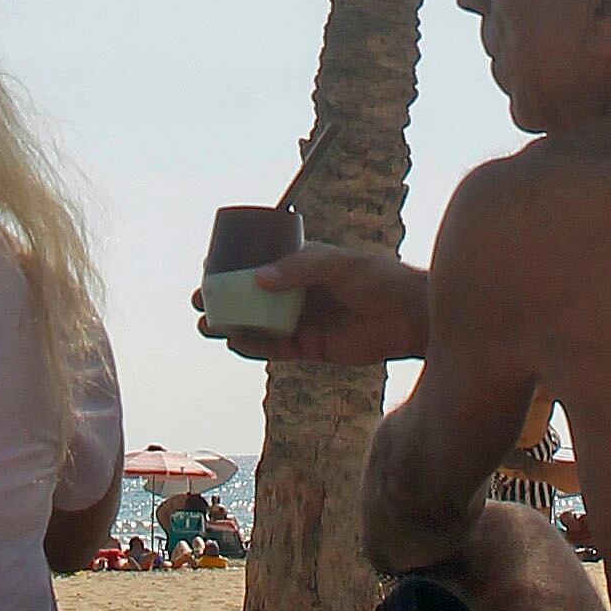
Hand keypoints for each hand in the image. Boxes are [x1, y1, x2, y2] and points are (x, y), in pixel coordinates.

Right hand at [193, 243, 428, 364]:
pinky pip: (274, 348)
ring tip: (207, 326)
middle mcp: (298, 292)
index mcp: (303, 264)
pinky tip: (234, 342)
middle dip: (224, 299)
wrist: (410, 318)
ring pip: (258, 324)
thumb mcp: (338, 265)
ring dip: (232, 325)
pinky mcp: (310, 347)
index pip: (260, 262)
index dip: (232, 266)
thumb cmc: (379, 280)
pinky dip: (254, 347)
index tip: (206, 268)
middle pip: (252, 296)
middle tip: (200, 302)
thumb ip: (299, 269)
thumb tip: (258, 278)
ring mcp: (302, 320)